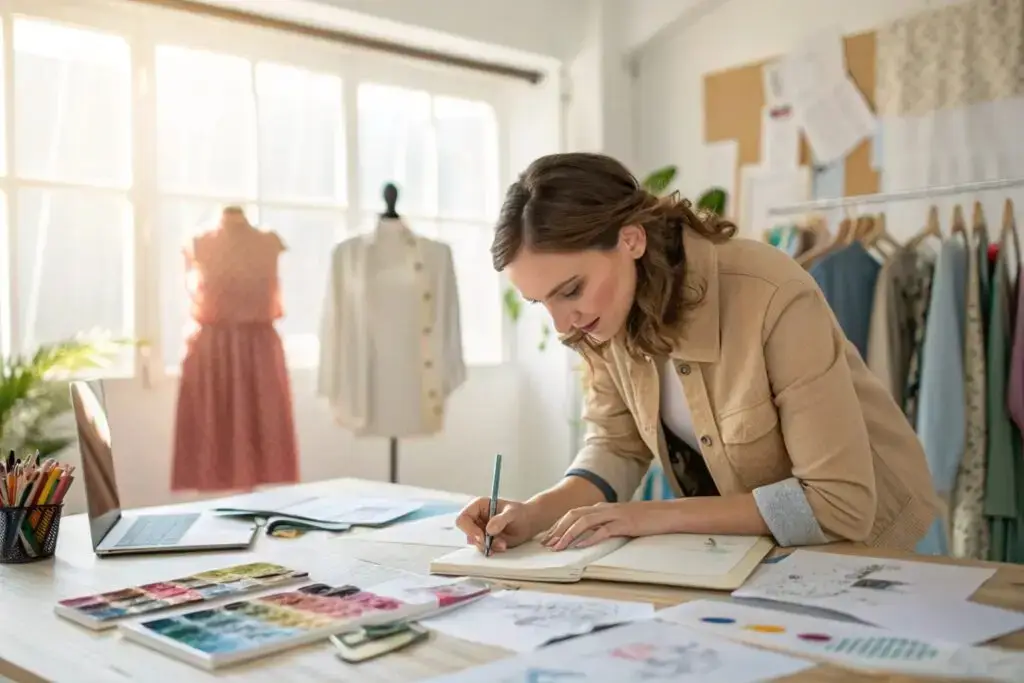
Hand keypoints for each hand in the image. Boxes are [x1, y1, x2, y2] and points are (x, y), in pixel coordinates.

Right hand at [454, 497, 539, 553]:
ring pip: (475, 543)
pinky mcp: (485, 541)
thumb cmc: (520, 513)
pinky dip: (492, 550)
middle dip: (480, 541)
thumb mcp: (512, 513)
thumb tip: (489, 529)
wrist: (529, 523)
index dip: (469, 529)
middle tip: (494, 544)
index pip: (463, 518)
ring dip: (488, 547)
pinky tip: (503, 546)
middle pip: (467, 533)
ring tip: (503, 544)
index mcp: (478, 506)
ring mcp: (480, 531)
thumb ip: (501, 520)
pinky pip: (483, 549)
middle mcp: (476, 518)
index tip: (482, 537)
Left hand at [540, 501, 672, 550]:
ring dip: (569, 534)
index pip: (573, 514)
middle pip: (573, 515)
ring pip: (584, 522)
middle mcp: (604, 508)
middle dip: (558, 530)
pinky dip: (589, 538)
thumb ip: (604, 524)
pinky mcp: (624, 523)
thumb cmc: (645, 519)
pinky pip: (603, 530)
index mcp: (602, 507)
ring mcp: (614, 514)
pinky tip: (580, 546)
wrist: (667, 514)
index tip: (548, 538)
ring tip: (558, 547)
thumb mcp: (620, 520)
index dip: (558, 525)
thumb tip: (588, 536)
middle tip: (546, 544)